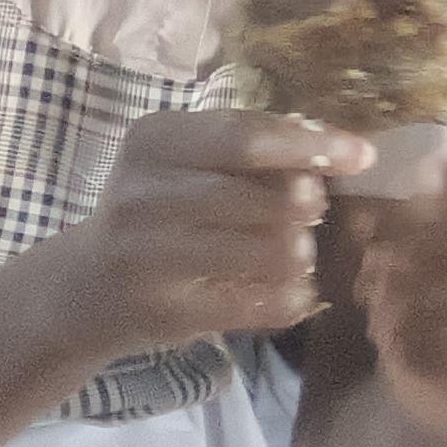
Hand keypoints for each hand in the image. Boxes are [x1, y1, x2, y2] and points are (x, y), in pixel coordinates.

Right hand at [51, 108, 374, 362]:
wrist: (85, 286)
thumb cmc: (152, 211)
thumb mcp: (178, 163)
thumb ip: (245, 149)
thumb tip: (341, 150)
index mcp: (151, 142)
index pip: (248, 137)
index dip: (314, 145)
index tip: (361, 155)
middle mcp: (143, 195)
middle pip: (270, 196)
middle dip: (309, 203)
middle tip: (312, 210)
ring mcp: (152, 256)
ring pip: (276, 253)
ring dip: (300, 253)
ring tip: (290, 252)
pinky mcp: (169, 310)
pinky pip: (265, 305)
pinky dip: (290, 298)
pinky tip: (281, 290)